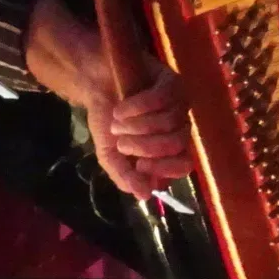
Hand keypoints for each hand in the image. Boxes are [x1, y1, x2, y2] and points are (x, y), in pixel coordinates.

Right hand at [24, 0, 192, 198]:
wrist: (95, 85)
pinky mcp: (171, 82)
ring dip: (138, 126)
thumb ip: (125, 176)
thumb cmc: (106, 121)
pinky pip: (162, 99)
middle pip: (178, 143)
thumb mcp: (109, 155)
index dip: (165, 168)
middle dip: (146, 146)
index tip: (140, 165)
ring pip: (170, 122)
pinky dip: (138, 107)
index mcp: (167, 149)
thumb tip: (143, 196)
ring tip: (116, 122)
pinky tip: (121, 109)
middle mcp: (178, 127)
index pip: (183, 165)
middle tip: (122, 143)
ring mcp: (178, 103)